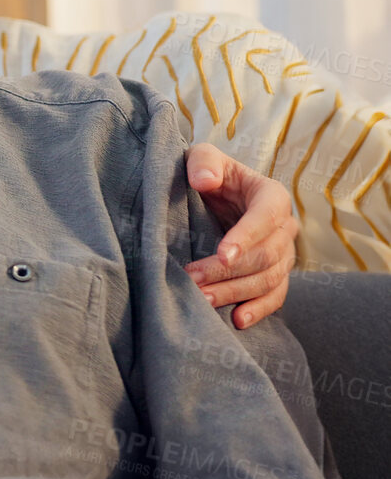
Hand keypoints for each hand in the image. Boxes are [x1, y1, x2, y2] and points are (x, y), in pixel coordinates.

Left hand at [183, 144, 297, 328]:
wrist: (215, 194)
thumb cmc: (208, 173)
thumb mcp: (203, 158)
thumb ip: (203, 161)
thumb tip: (204, 180)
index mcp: (272, 195)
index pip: (266, 217)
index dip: (246, 237)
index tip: (222, 254)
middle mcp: (284, 227)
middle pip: (266, 255)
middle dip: (229, 271)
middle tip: (193, 280)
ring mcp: (283, 253)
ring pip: (269, 279)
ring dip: (236, 292)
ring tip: (204, 301)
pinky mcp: (275, 273)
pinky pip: (275, 296)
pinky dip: (259, 309)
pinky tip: (237, 320)